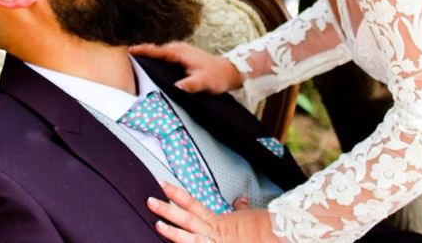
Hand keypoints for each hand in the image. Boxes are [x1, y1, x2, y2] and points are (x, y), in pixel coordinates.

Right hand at [129, 41, 242, 93]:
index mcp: (180, 53)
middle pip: (155, 49)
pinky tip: (148, 64)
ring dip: (147, 54)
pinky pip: (163, 54)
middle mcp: (178, 48)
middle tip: (123, 58)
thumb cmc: (216, 77)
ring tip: (131, 61)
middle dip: (140, 52)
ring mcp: (179, 50)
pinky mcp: (180, 54)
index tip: (129, 51)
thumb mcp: (204, 83)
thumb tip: (177, 87)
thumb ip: (191, 85)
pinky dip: (154, 57)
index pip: (157, 51)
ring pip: (158, 51)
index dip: (143, 51)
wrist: (228, 70)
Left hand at [148, 182, 278, 242]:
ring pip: (188, 238)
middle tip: (149, 200)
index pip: (191, 203)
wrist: (272, 236)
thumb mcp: (248, 215)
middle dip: (166, 209)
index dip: (176, 194)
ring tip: (157, 224)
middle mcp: (211, 232)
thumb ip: (240, 208)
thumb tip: (239, 200)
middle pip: (185, 218)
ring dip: (172, 232)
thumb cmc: (261, 226)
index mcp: (216, 221)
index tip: (161, 184)